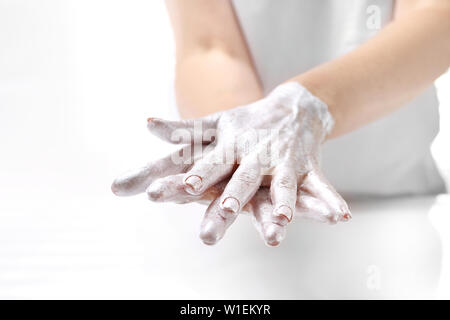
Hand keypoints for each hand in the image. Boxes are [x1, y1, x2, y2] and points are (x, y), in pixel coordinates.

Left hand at [147, 82, 350, 223]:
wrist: (294, 106)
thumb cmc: (248, 121)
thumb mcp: (216, 123)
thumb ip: (184, 129)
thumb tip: (148, 124)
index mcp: (233, 145)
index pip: (212, 162)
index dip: (197, 175)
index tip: (180, 188)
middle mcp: (257, 154)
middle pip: (242, 181)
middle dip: (231, 203)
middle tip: (218, 223)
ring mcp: (284, 161)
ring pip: (282, 185)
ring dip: (284, 203)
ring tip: (283, 222)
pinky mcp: (307, 168)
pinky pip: (320, 186)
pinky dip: (330, 201)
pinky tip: (340, 217)